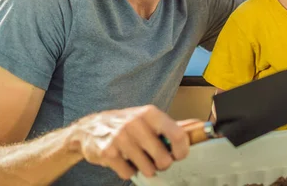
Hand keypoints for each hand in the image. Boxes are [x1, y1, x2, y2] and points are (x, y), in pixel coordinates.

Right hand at [67, 105, 201, 179]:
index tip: (179, 156)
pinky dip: (128, 171)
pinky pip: (128, 173)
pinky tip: (124, 160)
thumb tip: (198, 125)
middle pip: (164, 157)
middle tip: (156, 160)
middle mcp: (136, 123)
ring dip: (145, 169)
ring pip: (147, 169)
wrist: (89, 128)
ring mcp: (121, 138)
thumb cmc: (125, 123)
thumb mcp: (148, 118)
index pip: (177, 134)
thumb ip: (171, 124)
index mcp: (150, 113)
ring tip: (138, 158)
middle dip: (162, 164)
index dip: (182, 150)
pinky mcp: (108, 153)